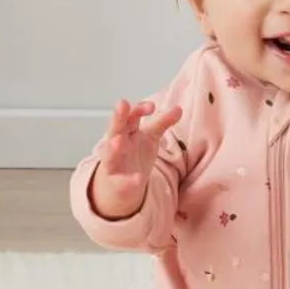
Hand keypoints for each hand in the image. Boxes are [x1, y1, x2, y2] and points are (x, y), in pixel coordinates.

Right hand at [90, 98, 183, 219]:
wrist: (121, 184)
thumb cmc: (134, 154)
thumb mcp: (150, 137)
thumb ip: (162, 122)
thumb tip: (179, 108)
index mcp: (126, 131)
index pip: (130, 115)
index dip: (139, 109)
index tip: (152, 106)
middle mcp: (117, 144)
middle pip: (115, 128)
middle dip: (118, 116)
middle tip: (122, 104)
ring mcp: (114, 163)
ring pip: (110, 154)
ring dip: (113, 147)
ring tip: (118, 141)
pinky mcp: (117, 183)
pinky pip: (122, 182)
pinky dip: (129, 181)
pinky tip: (138, 179)